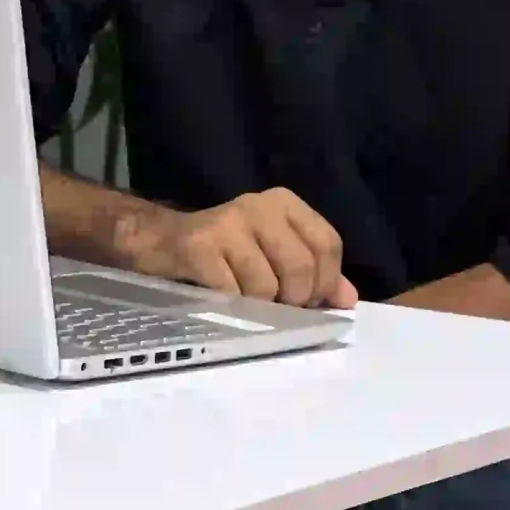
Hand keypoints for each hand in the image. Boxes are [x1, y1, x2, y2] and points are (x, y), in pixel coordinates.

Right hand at [123, 189, 356, 309]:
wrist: (162, 242)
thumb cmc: (226, 251)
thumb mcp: (274, 252)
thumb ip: (314, 272)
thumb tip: (347, 299)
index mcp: (284, 203)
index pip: (327, 244)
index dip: (325, 281)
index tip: (311, 301)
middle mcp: (258, 206)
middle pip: (300, 267)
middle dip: (294, 299)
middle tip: (278, 306)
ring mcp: (227, 225)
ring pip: (266, 287)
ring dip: (258, 306)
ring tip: (244, 297)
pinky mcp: (199, 248)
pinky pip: (233, 293)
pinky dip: (232, 305)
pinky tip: (221, 296)